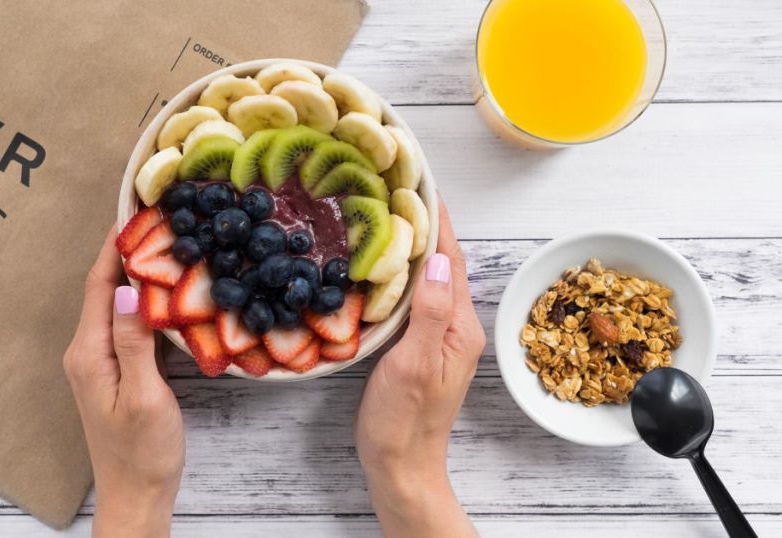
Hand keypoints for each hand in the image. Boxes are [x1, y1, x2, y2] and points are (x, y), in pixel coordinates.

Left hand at [63, 228, 183, 537]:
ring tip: (162, 242)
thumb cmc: (143, 453)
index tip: (132, 210)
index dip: (113, 246)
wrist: (137, 495)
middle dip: (125, 251)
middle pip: (103, 289)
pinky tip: (164, 291)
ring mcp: (99, 362)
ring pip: (115, 305)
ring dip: (134, 273)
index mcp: (89, 353)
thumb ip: (134, 343)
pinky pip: (126, 324)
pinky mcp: (115, 371)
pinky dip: (143, 301)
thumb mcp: (144, 396)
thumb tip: (129, 290)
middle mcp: (87, 352)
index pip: (98, 286)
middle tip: (155, 218)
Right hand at [354, 200, 485, 537]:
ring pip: (430, 279)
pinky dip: (403, 274)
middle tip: (399, 191)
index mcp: (460, 326)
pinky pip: (417, 298)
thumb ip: (429, 311)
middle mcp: (456, 326)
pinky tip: (383, 266)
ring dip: (415, 248)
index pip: (453, 260)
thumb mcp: (415, 363)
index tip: (422, 185)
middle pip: (444, 264)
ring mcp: (439, 337)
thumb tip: (437, 259)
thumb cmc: (403, 420)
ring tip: (390, 216)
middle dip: (426, 226)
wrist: (400, 464)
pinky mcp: (421, 346)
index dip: (438, 221)